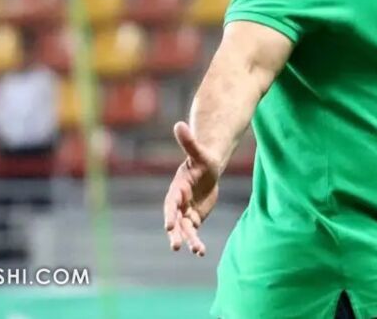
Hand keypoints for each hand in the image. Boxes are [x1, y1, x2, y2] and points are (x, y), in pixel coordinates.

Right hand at [163, 121, 219, 255]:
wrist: (208, 168)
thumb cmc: (202, 159)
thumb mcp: (199, 152)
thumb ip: (188, 142)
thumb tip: (179, 124)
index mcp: (177, 188)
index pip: (171, 203)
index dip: (170, 214)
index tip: (169, 226)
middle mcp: (178, 203)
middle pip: (175, 220)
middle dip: (175, 232)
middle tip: (175, 245)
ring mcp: (185, 212)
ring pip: (184, 229)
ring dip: (188, 240)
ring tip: (196, 250)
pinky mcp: (194, 218)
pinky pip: (193, 232)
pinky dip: (196, 241)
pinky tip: (201, 252)